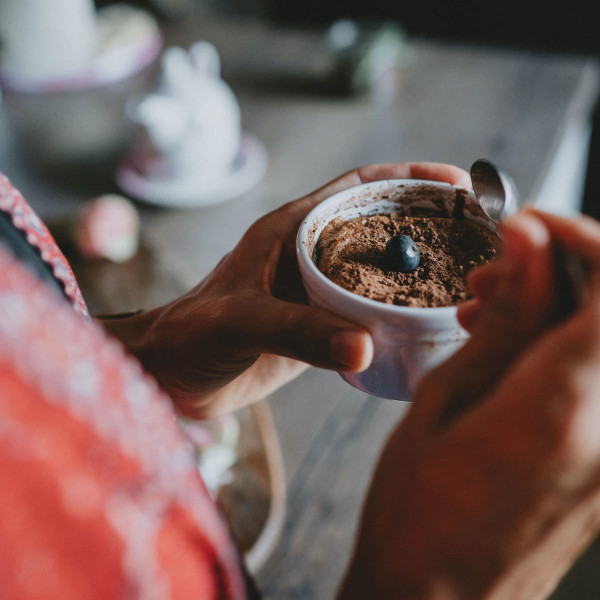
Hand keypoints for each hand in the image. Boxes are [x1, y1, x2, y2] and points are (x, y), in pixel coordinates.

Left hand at [100, 162, 469, 417]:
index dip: (406, 179)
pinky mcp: (317, 325)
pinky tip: (423, 324)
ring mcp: (314, 289)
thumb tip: (364, 345)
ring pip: (376, 269)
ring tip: (463, 279)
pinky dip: (395, 312)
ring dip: (415, 271)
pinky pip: (366, 310)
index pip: (358, 188)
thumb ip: (298, 332)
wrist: (171, 375)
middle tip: (474, 236)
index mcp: (290, 230)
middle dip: (425, 224)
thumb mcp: (243, 322)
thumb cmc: (193, 336)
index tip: (454, 183)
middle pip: (378, 226)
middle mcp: (307, 253)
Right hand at [339, 210, 599, 599]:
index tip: (525, 228)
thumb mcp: (443, 401)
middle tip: (489, 279)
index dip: (580, 238)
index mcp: (563, 408)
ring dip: (557, 303)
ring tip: (485, 311)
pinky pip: (599, 373)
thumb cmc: (417, 511)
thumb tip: (530, 243)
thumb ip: (503, 320)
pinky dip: (560, 342)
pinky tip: (506, 349)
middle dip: (561, 267)